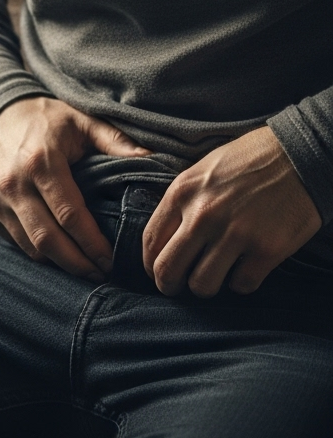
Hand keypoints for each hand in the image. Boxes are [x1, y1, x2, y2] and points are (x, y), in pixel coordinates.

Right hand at [0, 97, 151, 280]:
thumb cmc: (46, 119)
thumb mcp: (82, 121)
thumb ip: (116, 141)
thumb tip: (154, 161)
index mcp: (40, 162)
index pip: (70, 216)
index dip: (93, 244)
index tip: (112, 260)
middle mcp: (12, 182)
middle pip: (48, 241)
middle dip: (78, 264)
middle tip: (101, 274)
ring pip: (30, 246)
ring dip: (58, 262)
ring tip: (83, 265)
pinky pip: (14, 241)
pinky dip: (36, 250)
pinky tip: (57, 248)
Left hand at [143, 126, 321, 296]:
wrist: (296, 156)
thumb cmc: (245, 161)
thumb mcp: (200, 171)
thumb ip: (181, 202)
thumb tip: (164, 238)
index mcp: (182, 192)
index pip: (151, 240)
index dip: (149, 264)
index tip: (155, 272)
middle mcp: (203, 215)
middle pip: (169, 269)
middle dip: (168, 285)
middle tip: (176, 288)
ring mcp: (235, 234)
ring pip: (202, 285)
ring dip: (205, 286)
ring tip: (212, 277)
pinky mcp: (266, 250)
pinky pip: (241, 285)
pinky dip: (239, 283)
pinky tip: (242, 269)